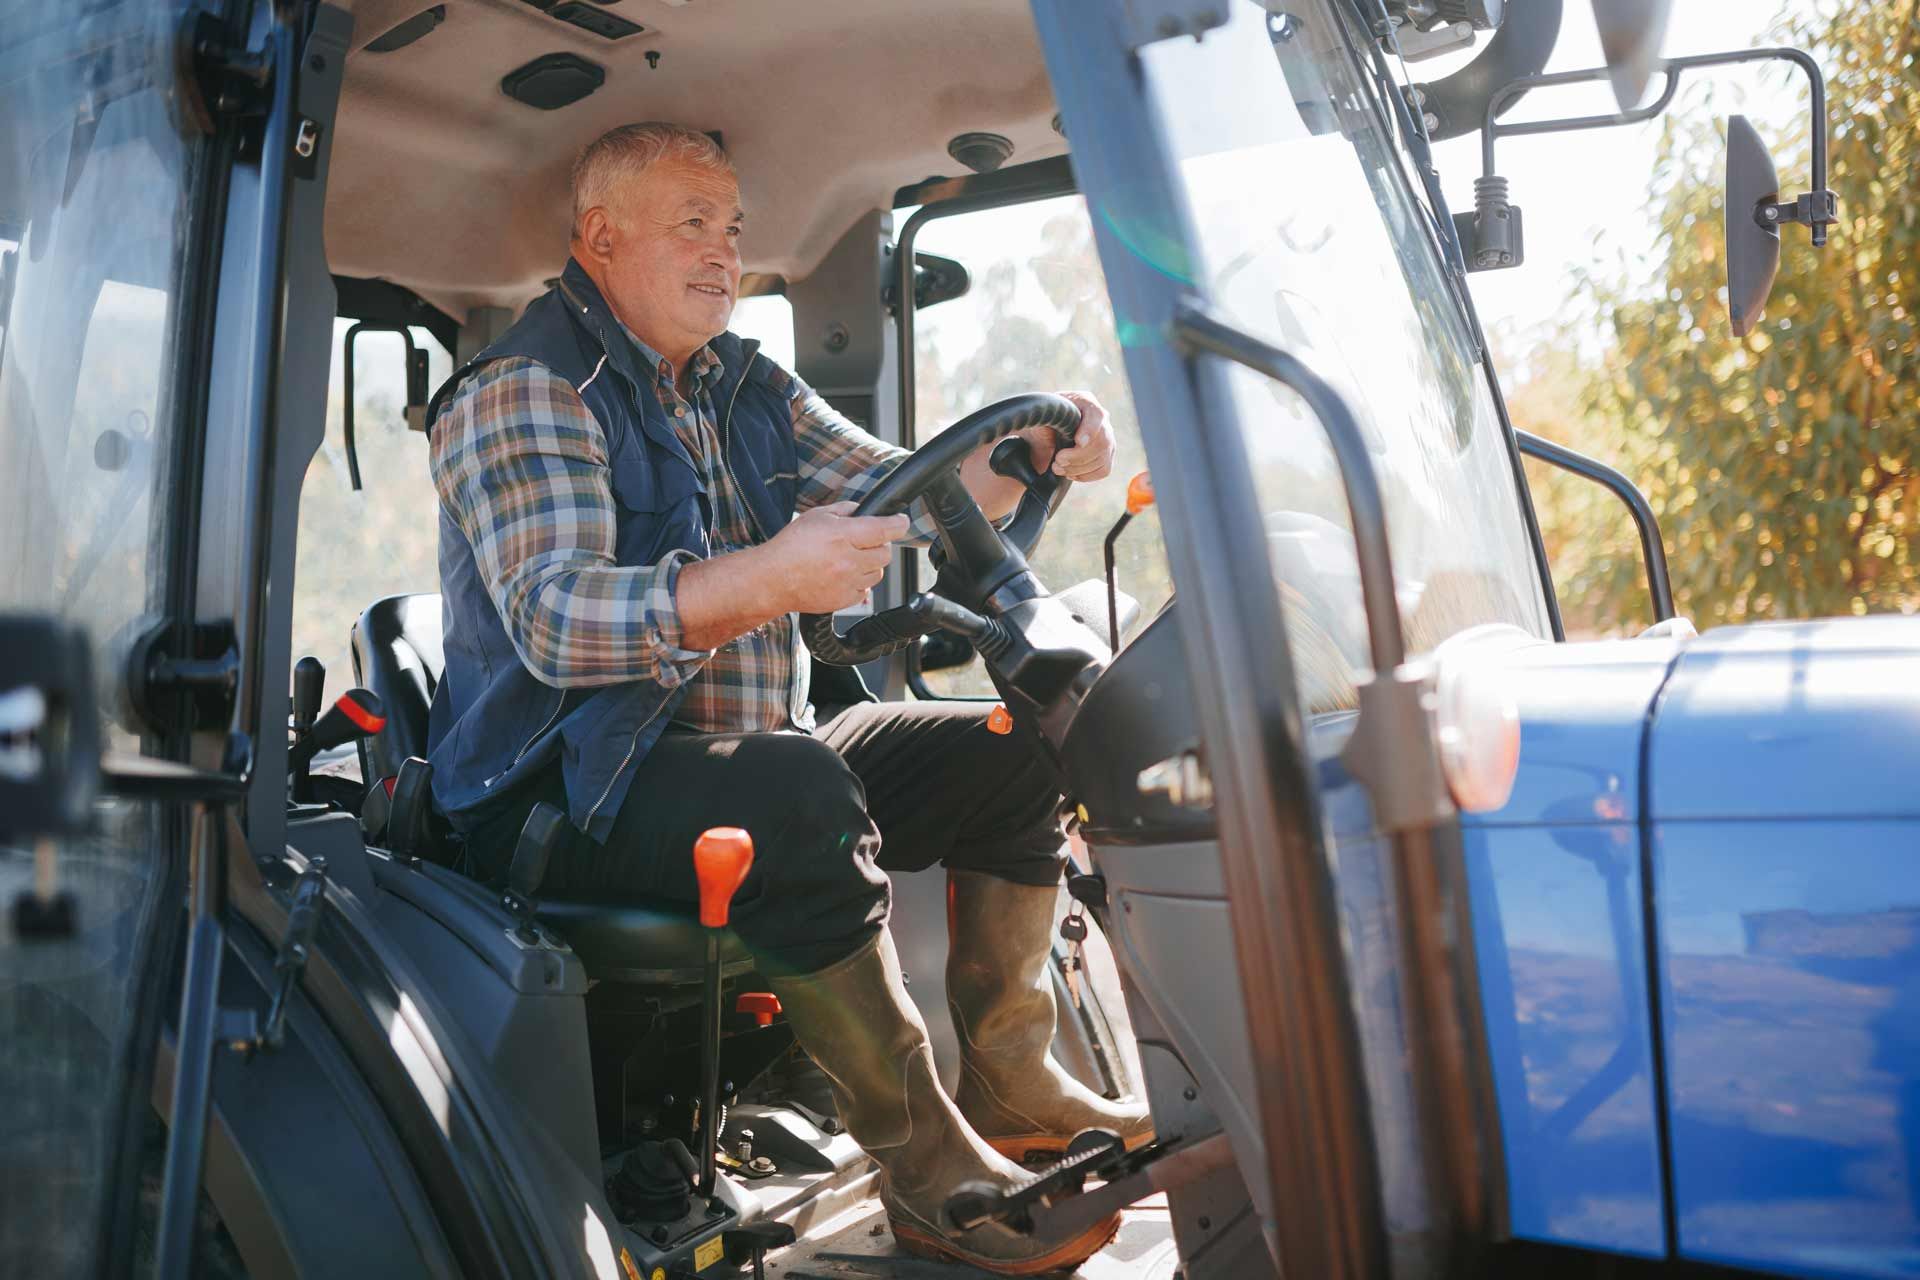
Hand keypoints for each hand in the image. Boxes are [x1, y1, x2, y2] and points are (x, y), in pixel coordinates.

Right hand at [764, 502, 909, 613]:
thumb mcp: (816, 516)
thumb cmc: (790, 547)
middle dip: (879, 545)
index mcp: (842, 536)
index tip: (901, 521)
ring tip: (849, 560)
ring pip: (878, 573)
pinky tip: (842, 575)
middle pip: (885, 553)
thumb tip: (864, 510)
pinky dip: (859, 583)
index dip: (898, 524)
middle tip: (863, 541)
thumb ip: (844, 510)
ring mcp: (847, 583)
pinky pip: (866, 591)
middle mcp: (848, 561)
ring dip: (869, 564)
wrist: (772, 579)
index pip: (884, 530)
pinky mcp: (844, 600)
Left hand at [1025, 391, 1115, 481]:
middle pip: (1102, 442)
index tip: (1078, 442)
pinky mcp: (1106, 456)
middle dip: (1078, 456)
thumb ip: (1045, 418)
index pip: (1097, 415)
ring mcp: (1107, 438)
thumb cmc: (1042, 423)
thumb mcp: (1040, 416)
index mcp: (1085, 402)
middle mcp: (1101, 419)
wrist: (1044, 438)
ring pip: (1102, 458)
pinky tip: (1070, 472)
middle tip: (1058, 460)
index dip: (1090, 430)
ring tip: (1058, 468)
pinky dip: (1085, 475)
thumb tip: (1046, 427)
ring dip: (1078, 468)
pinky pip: (1103, 470)